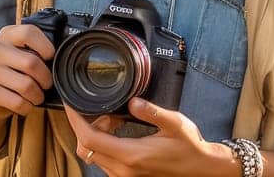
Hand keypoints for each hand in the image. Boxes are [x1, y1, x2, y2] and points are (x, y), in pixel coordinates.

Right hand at [0, 23, 54, 117]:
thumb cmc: (19, 68)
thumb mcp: (28, 52)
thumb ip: (42, 48)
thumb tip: (67, 50)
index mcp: (8, 34)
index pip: (29, 33)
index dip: (46, 47)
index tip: (51, 57)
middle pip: (31, 63)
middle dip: (46, 78)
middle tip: (47, 84)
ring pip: (25, 85)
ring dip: (38, 95)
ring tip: (38, 95)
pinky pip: (16, 102)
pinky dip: (27, 107)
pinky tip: (26, 103)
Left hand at [65, 97, 238, 176]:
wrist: (201, 170)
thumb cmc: (190, 148)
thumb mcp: (175, 124)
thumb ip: (152, 111)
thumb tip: (132, 102)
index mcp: (132, 155)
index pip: (90, 139)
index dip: (76, 120)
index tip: (72, 104)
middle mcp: (123, 170)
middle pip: (86, 148)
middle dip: (86, 125)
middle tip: (102, 110)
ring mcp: (124, 176)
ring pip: (93, 155)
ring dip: (96, 135)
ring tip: (113, 118)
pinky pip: (104, 161)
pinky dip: (104, 144)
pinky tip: (118, 130)